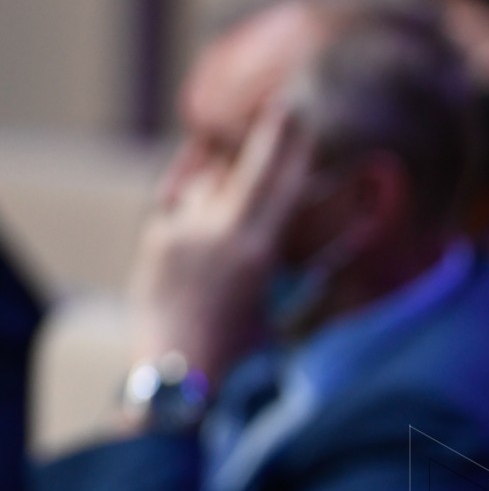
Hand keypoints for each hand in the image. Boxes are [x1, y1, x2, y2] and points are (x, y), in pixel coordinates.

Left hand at [128, 104, 316, 382]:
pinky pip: (175, 203)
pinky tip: (197, 175)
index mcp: (252, 252)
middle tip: (285, 107)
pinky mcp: (154, 248)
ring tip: (242, 152)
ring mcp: (176, 238)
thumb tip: (332, 244)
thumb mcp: (281, 312)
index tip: (300, 111)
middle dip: (266, 142)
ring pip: (205, 183)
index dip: (289, 145)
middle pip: (241, 171)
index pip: (276, 182)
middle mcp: (211, 235)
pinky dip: (190, 188)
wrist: (177, 383)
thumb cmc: (244, 363)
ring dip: (225, 169)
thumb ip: (300, 273)